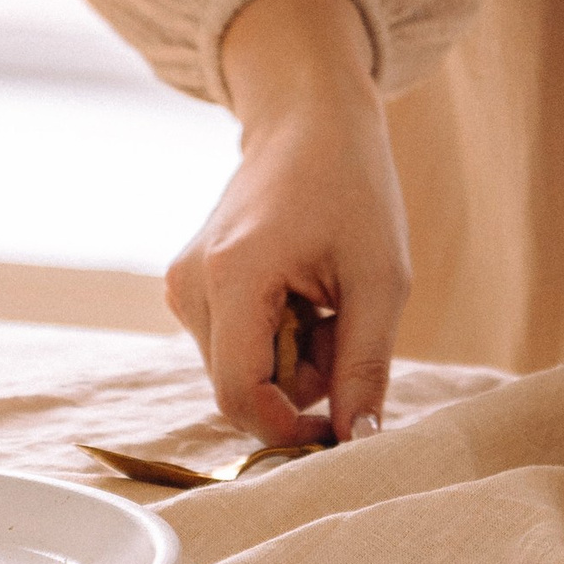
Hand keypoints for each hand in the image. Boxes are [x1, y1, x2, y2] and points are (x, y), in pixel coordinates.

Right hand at [166, 0, 408, 448]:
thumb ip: (365, 366)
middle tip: (344, 324)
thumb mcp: (381, 279)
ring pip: (238, 371)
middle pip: (241, 387)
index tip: (342, 422)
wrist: (309, 120)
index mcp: (233, 275)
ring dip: (291, 359)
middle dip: (300, 381)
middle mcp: (191, 283)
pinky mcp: (189, 285)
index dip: (289, 428)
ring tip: (323, 301)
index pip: (240, 395)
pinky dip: (274, 338)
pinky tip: (298, 294)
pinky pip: (233, 345)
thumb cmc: (353, 187)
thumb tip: (357, 443)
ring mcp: (183, 284)